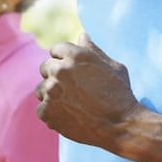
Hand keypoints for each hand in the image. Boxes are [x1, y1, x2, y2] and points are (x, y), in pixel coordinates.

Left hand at [36, 33, 139, 150]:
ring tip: (71, 105)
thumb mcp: (112, 67)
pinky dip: (52, 114)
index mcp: (75, 55)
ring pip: (41, 89)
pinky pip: (41, 109)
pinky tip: (69, 117)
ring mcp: (52, 91)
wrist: (120, 126)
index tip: (72, 71)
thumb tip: (81, 35)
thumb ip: (93, 50)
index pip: (56, 49)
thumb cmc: (120, 95)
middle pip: (45, 67)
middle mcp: (60, 70)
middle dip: (55, 76)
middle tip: (72, 90)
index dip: (63, 59)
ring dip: (52, 95)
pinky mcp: (47, 111)